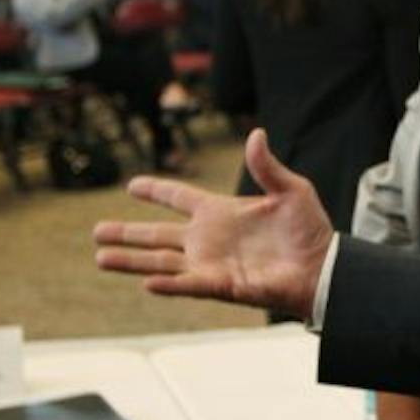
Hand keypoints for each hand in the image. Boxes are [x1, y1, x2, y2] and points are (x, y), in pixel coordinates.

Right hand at [92, 130, 333, 315]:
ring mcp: (211, 264)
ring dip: (131, 261)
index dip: (156, 190)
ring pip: (161, 262)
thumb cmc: (310, 231)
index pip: (179, 198)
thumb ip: (267, 166)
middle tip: (96, 231)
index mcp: (221, 212)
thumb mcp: (292, 190)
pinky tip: (146, 282)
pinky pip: (188, 284)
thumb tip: (256, 134)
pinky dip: (168, 283)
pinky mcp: (221, 285)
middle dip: (127, 233)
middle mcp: (209, 239)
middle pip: (157, 234)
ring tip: (101, 258)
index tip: (132, 185)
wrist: (323, 268)